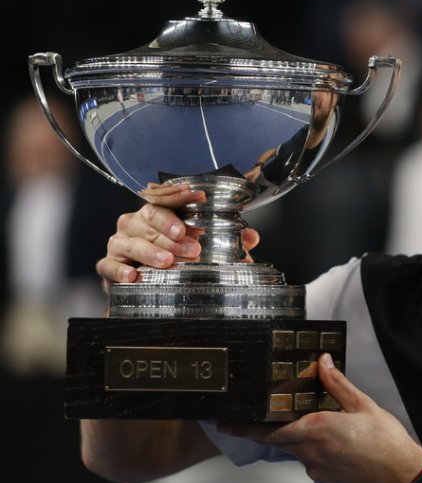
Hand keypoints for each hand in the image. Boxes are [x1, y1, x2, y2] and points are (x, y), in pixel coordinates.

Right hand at [95, 182, 259, 284]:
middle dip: (172, 232)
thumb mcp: (200, 247)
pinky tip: (133, 275)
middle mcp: (135, 223)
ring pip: (132, 241)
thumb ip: (226, 242)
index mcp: (157, 213)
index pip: (167, 198)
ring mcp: (119, 243)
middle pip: (151, 219)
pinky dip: (120, 269)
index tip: (199, 196)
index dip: (181, 196)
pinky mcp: (108, 265)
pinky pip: (109, 264)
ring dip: (151, 251)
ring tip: (167, 262)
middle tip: (191, 246)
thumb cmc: (170, 258)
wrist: (140, 286)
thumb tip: (251, 238)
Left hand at [217, 353, 421, 482]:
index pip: (270, 429)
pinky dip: (313, 445)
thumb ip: (338, 384)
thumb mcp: (364, 406)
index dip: (245, 427)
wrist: (401, 477)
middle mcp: (310, 451)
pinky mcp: (325, 476)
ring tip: (316, 420)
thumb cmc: (386, 443)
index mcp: (317, 429)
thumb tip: (323, 363)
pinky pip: (310, 457)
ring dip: (297, 434)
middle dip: (262, 429)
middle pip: (277, 439)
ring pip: (295, 447)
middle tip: (249, 419)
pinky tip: (333, 438)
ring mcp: (316, 467)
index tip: (226, 423)